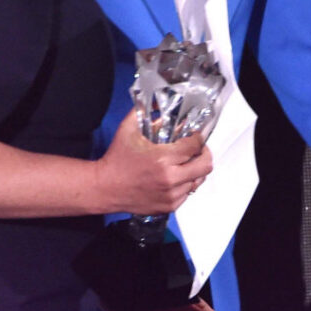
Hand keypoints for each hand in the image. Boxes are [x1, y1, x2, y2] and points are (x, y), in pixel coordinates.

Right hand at [96, 110, 212, 214]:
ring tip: (185, 163)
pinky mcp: (169, 206)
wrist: (104, 188)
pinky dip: (185, 184)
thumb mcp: (127, 129)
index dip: (197, 137)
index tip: (193, 135)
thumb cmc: (116, 159)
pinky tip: (174, 177)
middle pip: (205, 165)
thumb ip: (143, 112)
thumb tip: (158, 104)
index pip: (195, 146)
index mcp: (163, 158)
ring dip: (194, 170)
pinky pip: (188, 193)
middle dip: (204, 153)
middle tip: (197, 149)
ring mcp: (171, 195)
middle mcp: (171, 179)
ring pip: (198, 180)